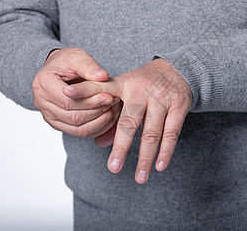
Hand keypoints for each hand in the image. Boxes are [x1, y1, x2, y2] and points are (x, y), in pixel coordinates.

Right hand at [32, 47, 121, 137]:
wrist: (58, 70)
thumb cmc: (66, 62)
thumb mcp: (77, 56)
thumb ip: (89, 66)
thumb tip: (103, 76)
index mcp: (44, 84)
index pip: (67, 101)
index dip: (90, 101)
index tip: (108, 95)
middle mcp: (42, 103)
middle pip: (73, 117)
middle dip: (97, 111)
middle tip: (114, 102)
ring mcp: (49, 116)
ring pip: (77, 128)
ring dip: (99, 121)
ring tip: (113, 109)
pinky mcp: (59, 124)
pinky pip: (80, 132)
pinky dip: (97, 127)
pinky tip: (108, 117)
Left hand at [63, 58, 192, 183]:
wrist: (178, 69)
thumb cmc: (145, 84)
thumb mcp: (126, 93)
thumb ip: (112, 116)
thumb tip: (98, 143)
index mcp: (124, 85)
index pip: (101, 87)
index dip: (84, 90)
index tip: (67, 92)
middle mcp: (141, 91)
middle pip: (129, 122)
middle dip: (121, 147)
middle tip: (113, 168)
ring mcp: (161, 99)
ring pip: (151, 132)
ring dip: (145, 157)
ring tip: (139, 177)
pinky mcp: (179, 106)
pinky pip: (172, 133)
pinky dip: (166, 151)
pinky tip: (159, 166)